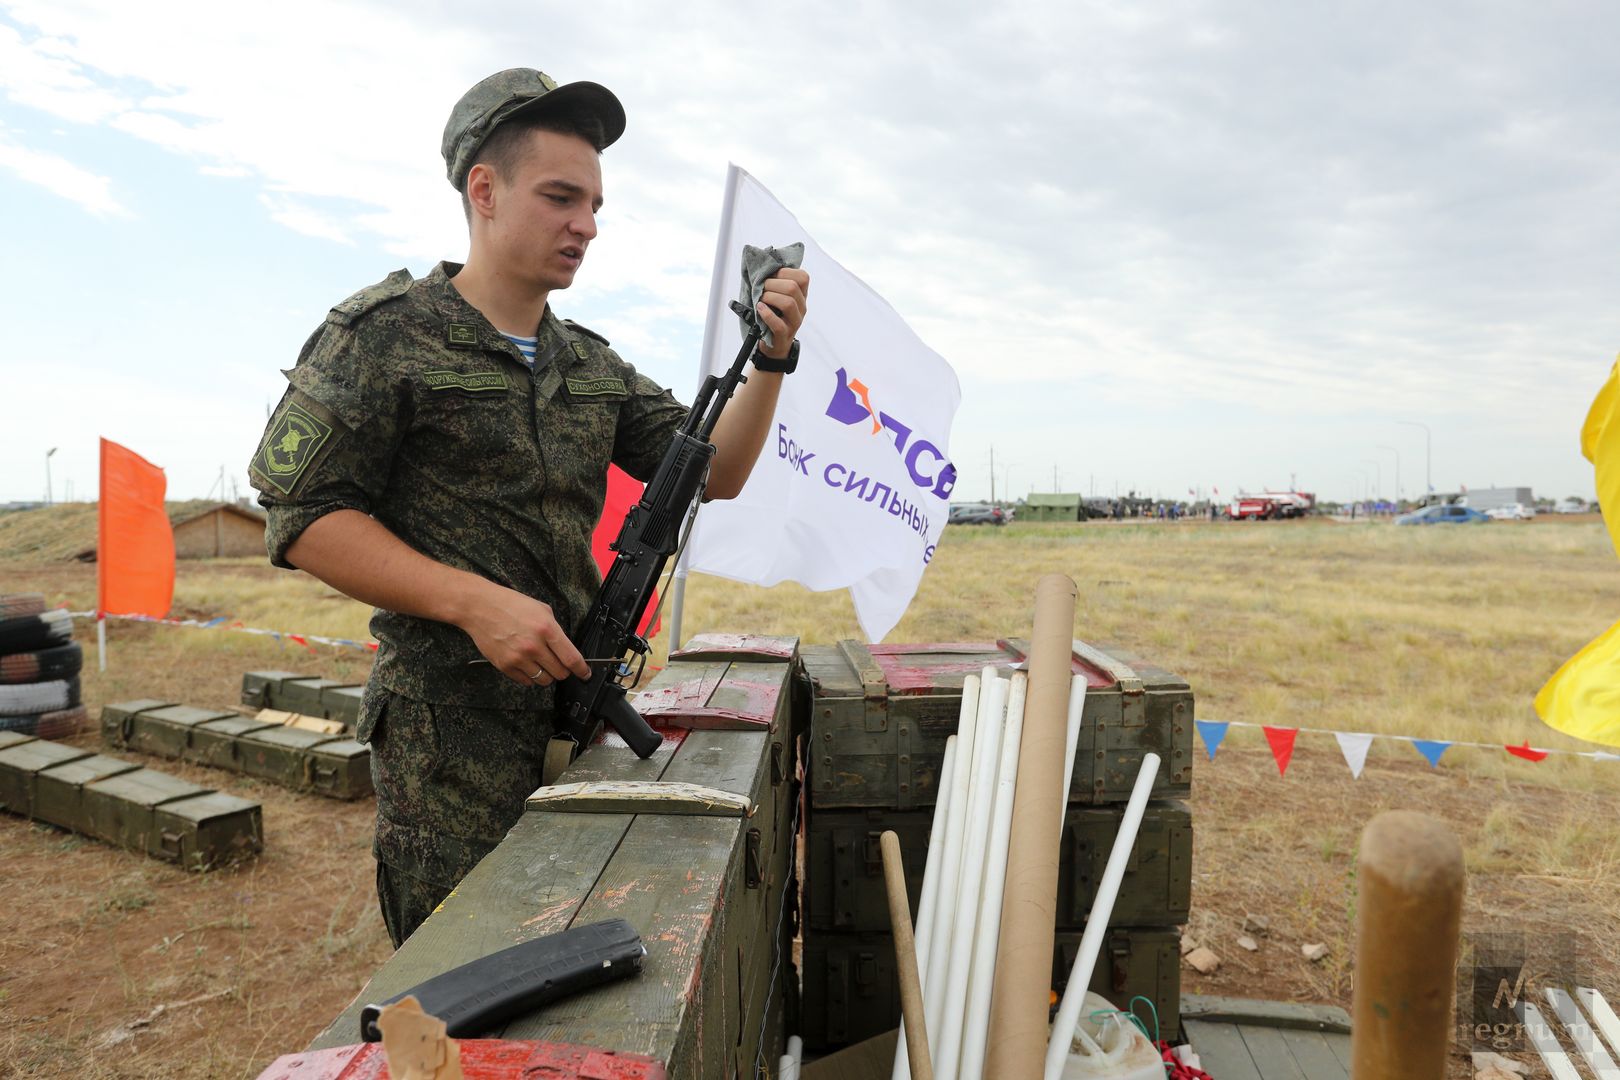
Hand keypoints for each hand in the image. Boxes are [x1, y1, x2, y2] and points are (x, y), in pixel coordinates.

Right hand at [458, 581, 591, 687]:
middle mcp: (534, 646)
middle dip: (563, 670)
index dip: (581, 670)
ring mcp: (518, 658)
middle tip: (558, 663)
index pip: (571, 658)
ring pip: (544, 680)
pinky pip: (526, 681)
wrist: (480, 607)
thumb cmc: (510, 605)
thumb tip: (566, 648)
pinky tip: (526, 663)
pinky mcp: (505, 666)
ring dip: (546, 674)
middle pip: (559, 673)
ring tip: (540, 662)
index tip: (584, 673)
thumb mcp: (541, 609)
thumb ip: (555, 630)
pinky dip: (530, 676)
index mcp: (547, 629)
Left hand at [755, 267, 809, 360]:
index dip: (784, 272)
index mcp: (801, 296)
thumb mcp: (777, 299)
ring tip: (760, 299)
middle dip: (773, 284)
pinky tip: (760, 309)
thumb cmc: (772, 317)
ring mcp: (795, 322)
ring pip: (788, 303)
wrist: (773, 346)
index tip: (770, 275)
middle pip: (793, 288)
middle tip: (762, 288)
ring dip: (770, 297)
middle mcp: (801, 308)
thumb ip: (774, 284)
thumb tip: (761, 267)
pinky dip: (767, 314)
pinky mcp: (784, 335)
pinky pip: (778, 324)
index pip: (803, 277)